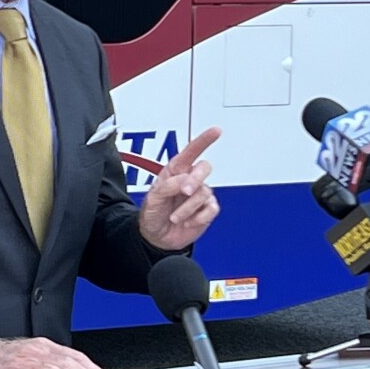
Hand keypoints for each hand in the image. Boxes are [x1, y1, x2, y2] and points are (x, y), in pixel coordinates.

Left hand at [138, 126, 220, 250]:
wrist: (157, 237)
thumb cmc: (153, 214)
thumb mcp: (153, 198)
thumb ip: (168, 186)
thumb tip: (185, 181)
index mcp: (176, 171)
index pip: (191, 152)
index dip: (204, 140)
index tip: (216, 131)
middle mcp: (190, 180)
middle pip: (204, 168)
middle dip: (195, 179)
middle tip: (184, 192)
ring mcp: (200, 195)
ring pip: (205, 193)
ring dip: (188, 208)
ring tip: (175, 217)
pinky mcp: (207, 210)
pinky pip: (211, 209)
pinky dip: (197, 218)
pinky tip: (187, 222)